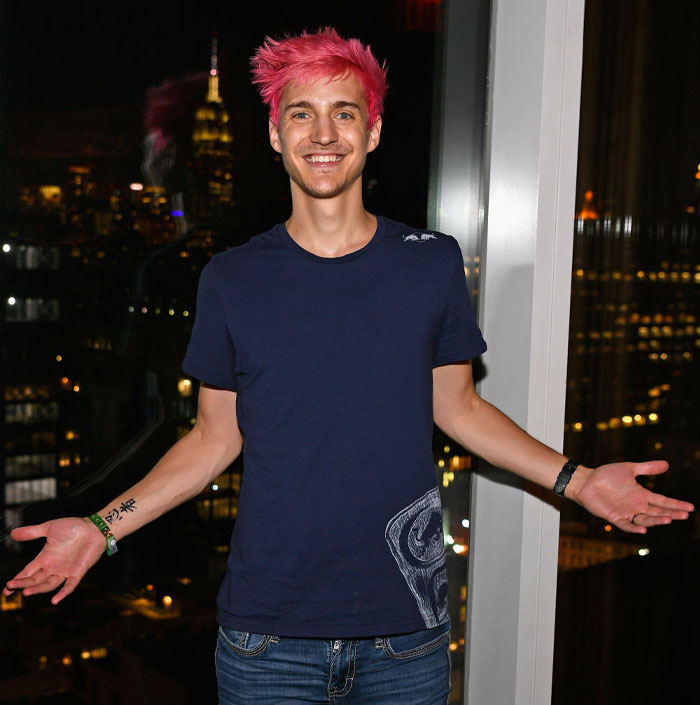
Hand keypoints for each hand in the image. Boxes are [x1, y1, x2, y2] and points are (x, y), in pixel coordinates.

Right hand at [2, 517, 105, 603]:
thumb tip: (12, 533)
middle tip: (10, 588)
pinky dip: (63, 593)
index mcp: (45, 558)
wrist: (95, 528)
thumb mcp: (49, 528)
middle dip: (22, 584)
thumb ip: (32, 532)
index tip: (6, 588)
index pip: (27, 572)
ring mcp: (65, 571)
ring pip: (48, 584)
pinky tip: (55, 600)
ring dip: (37, 589)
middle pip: (35, 580)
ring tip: (26, 591)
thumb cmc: (74, 527)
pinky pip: (69, 586)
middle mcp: (53, 567)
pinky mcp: (78, 572)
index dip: (17, 580)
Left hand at [570, 461, 693, 533]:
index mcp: (641, 495)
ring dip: (656, 521)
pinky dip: (634, 528)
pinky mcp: (613, 517)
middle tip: (685, 514)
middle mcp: (636, 505)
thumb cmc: (606, 475)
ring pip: (645, 520)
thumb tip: (667, 464)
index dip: (676, 504)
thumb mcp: (629, 469)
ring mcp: (625, 512)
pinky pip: (626, 525)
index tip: (691, 507)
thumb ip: (647, 468)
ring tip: (669, 519)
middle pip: (657, 512)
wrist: (585, 481)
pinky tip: (643, 529)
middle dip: (672, 513)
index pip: (662, 501)